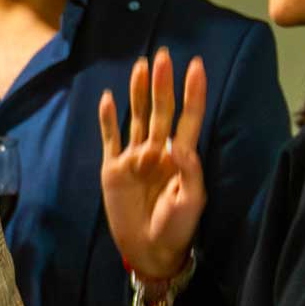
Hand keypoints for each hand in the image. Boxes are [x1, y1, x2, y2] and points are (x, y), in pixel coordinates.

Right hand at [99, 47, 207, 279]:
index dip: (192, 92)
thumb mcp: (191, 203)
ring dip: (138, 92)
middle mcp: (157, 151)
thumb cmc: (177, 228)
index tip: (196, 65)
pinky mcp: (114, 168)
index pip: (188, 117)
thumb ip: (190, 173)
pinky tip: (108, 98)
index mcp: (180, 157)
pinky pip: (110, 138)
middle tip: (163, 55)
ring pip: (137, 116)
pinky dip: (108, 118)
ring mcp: (134, 157)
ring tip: (140, 66)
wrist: (150, 250)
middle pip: (160, 110)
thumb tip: (180, 147)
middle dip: (162, 83)